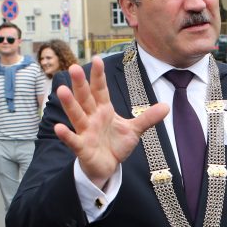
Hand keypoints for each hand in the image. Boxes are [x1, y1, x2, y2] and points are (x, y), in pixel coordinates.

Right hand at [55, 57, 168, 187]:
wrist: (107, 167)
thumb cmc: (116, 145)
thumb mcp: (134, 130)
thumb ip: (148, 118)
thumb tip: (167, 106)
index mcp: (103, 110)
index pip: (101, 90)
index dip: (99, 76)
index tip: (97, 59)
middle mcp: (92, 117)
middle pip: (85, 98)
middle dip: (80, 84)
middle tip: (74, 67)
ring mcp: (85, 132)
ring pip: (77, 115)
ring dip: (70, 104)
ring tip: (61, 89)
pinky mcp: (82, 148)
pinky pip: (73, 140)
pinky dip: (66, 135)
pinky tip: (59, 128)